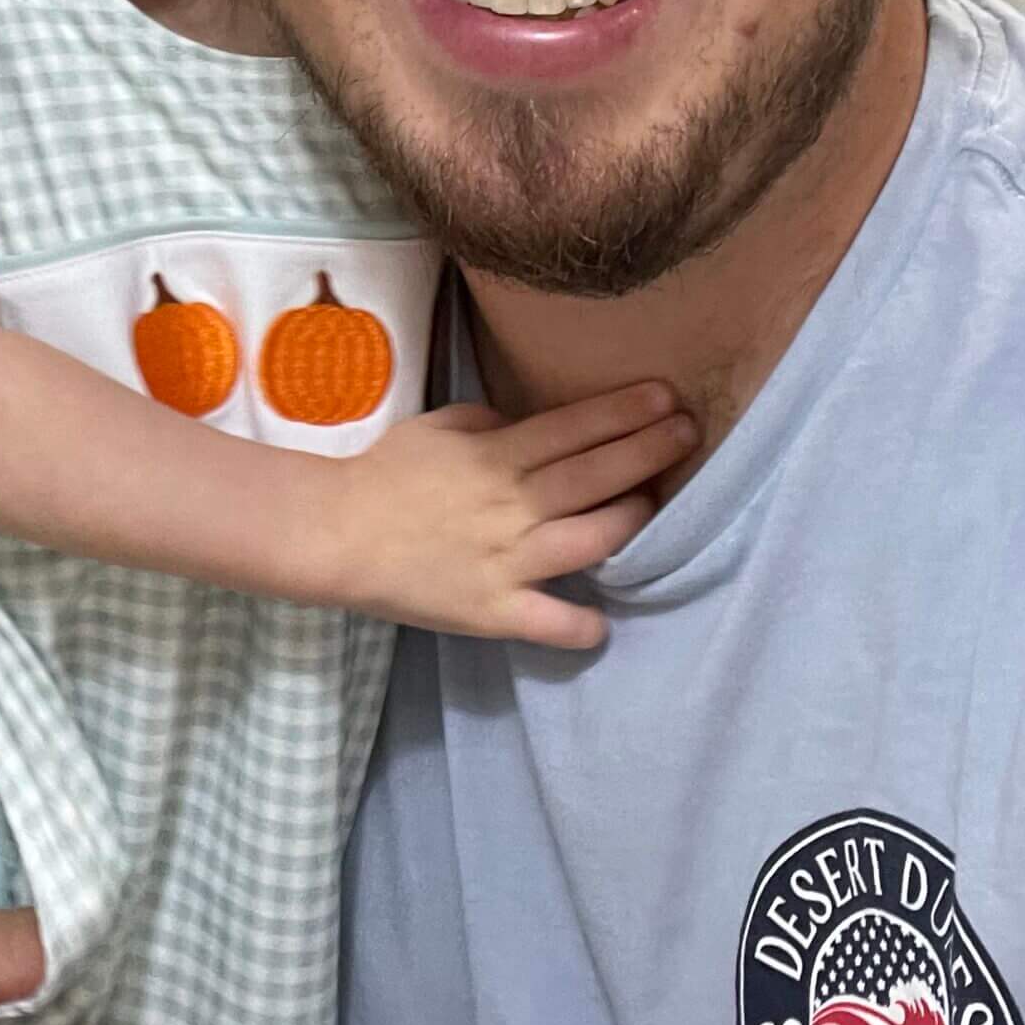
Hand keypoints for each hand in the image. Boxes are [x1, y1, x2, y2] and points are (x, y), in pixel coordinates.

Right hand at [322, 382, 691, 646]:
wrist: (335, 535)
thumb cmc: (385, 475)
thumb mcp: (436, 428)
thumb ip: (488, 424)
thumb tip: (529, 427)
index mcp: (498, 457)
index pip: (576, 428)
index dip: (626, 411)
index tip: (667, 397)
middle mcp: (513, 505)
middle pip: (596, 474)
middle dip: (650, 451)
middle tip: (689, 432)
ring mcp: (508, 561)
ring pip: (591, 540)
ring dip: (632, 520)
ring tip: (654, 505)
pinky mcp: (494, 610)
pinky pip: (549, 623)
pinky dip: (580, 627)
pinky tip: (602, 624)